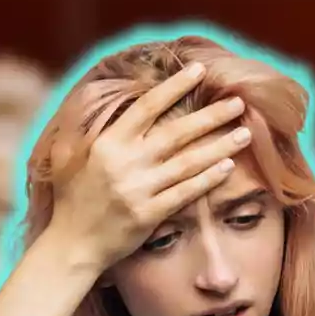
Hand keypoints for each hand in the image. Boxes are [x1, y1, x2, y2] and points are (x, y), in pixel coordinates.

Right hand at [47, 62, 250, 270]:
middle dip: (211, 116)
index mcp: (108, 143)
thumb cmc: (72, 198)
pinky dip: (207, 179)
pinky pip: (185, 193)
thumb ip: (88, 126)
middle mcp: (125, 163)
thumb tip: (97, 93)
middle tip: (238, 102)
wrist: (71, 244)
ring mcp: (138, 190)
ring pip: (187, 163)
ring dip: (219, 147)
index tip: (199, 71)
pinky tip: (228, 167)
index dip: (175, 87)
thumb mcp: (70, 155)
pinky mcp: (148, 215)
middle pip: (176, 133)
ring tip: (244, 133)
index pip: (147, 107)